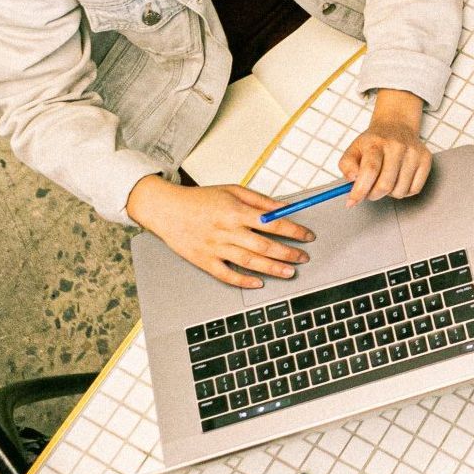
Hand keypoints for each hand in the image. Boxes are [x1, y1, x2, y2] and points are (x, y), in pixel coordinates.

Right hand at [127, 176, 312, 289]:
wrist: (166, 209)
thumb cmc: (200, 199)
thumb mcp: (233, 190)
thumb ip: (260, 201)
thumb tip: (284, 209)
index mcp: (235, 211)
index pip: (272, 223)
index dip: (293, 231)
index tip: (307, 236)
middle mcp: (226, 231)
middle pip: (264, 245)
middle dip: (288, 253)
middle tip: (303, 257)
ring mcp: (215, 247)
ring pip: (249, 262)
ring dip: (272, 269)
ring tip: (290, 273)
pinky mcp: (204, 260)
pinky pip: (226, 275)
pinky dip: (243, 281)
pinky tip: (258, 283)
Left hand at [340, 89, 431, 203]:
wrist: (397, 126)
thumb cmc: (374, 143)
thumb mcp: (353, 149)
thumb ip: (347, 165)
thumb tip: (352, 180)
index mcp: (376, 142)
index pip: (369, 170)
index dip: (360, 190)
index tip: (352, 201)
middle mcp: (397, 146)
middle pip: (385, 185)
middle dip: (373, 194)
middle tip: (368, 191)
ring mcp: (414, 153)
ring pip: (400, 191)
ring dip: (389, 193)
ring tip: (385, 180)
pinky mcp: (426, 160)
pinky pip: (414, 190)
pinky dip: (403, 191)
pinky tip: (398, 180)